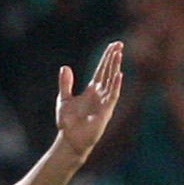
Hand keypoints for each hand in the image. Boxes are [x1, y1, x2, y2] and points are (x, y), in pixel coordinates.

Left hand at [56, 41, 125, 156]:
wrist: (70, 140)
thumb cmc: (68, 123)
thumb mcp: (64, 99)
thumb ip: (65, 83)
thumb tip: (65, 67)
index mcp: (92, 91)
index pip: (102, 70)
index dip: (107, 58)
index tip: (113, 45)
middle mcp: (101, 95)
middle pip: (109, 72)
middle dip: (114, 58)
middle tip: (119, 43)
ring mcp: (104, 102)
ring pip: (112, 81)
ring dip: (115, 67)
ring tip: (119, 53)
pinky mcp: (105, 112)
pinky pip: (113, 96)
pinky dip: (116, 85)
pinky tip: (119, 74)